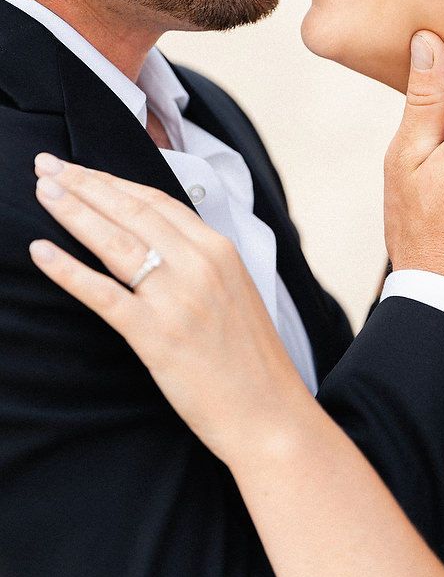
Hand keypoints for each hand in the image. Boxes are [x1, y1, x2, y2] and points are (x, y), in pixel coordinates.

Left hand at [29, 157, 303, 462]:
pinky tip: (41, 251)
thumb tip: (156, 239)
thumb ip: (198, 260)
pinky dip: (68, 270)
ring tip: (41, 191)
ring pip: (114, 241)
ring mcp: (177, 298)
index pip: (156, 200)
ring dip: (72, 210)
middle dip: (84, 183)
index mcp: (219, 249)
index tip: (83, 169)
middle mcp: (199, 264)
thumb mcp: (234, 290)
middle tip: (48, 165)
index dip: (113, 180)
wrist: (269, 412)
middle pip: (130, 210)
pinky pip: (103, 294)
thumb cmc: (250, 358)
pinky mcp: (157, 334)